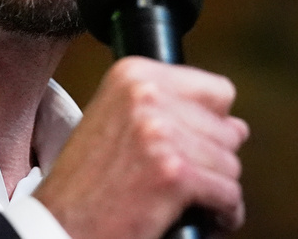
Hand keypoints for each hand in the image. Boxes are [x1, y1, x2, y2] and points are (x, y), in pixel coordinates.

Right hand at [35, 56, 247, 238]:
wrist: (59, 225)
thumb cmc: (87, 183)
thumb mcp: (118, 122)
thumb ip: (170, 111)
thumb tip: (237, 125)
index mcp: (134, 74)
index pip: (217, 90)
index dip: (208, 125)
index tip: (184, 144)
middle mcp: (147, 95)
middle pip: (228, 130)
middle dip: (212, 161)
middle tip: (181, 180)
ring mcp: (160, 133)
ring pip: (231, 165)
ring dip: (216, 189)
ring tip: (185, 200)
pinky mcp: (173, 173)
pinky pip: (228, 195)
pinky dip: (221, 214)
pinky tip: (197, 217)